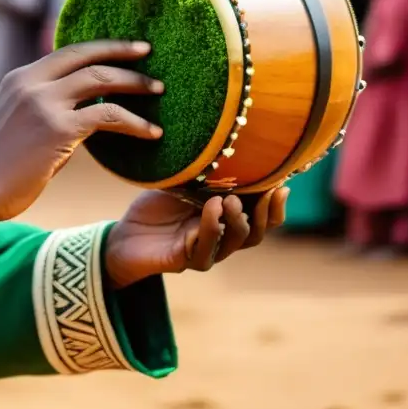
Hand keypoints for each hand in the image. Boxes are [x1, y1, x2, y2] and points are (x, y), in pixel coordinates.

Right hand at [0, 40, 163, 224]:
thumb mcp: (15, 124)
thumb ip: (43, 110)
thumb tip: (81, 112)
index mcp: (19, 79)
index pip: (67, 52)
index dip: (100, 48)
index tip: (126, 49)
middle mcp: (31, 83)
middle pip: (88, 56)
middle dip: (123, 53)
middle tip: (149, 55)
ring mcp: (44, 103)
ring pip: (102, 79)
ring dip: (135, 83)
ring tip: (158, 89)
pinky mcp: (58, 128)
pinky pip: (109, 116)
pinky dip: (136, 122)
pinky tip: (153, 132)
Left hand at [103, 187, 289, 289]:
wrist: (124, 233)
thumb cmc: (154, 206)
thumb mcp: (182, 183)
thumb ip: (206, 174)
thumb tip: (229, 147)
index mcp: (225, 217)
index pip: (261, 216)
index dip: (276, 204)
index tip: (283, 183)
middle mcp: (222, 236)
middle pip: (257, 232)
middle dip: (266, 212)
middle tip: (266, 192)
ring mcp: (207, 250)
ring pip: (238, 241)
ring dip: (238, 218)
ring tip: (229, 199)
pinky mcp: (188, 261)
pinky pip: (208, 250)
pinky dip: (211, 226)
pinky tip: (210, 207)